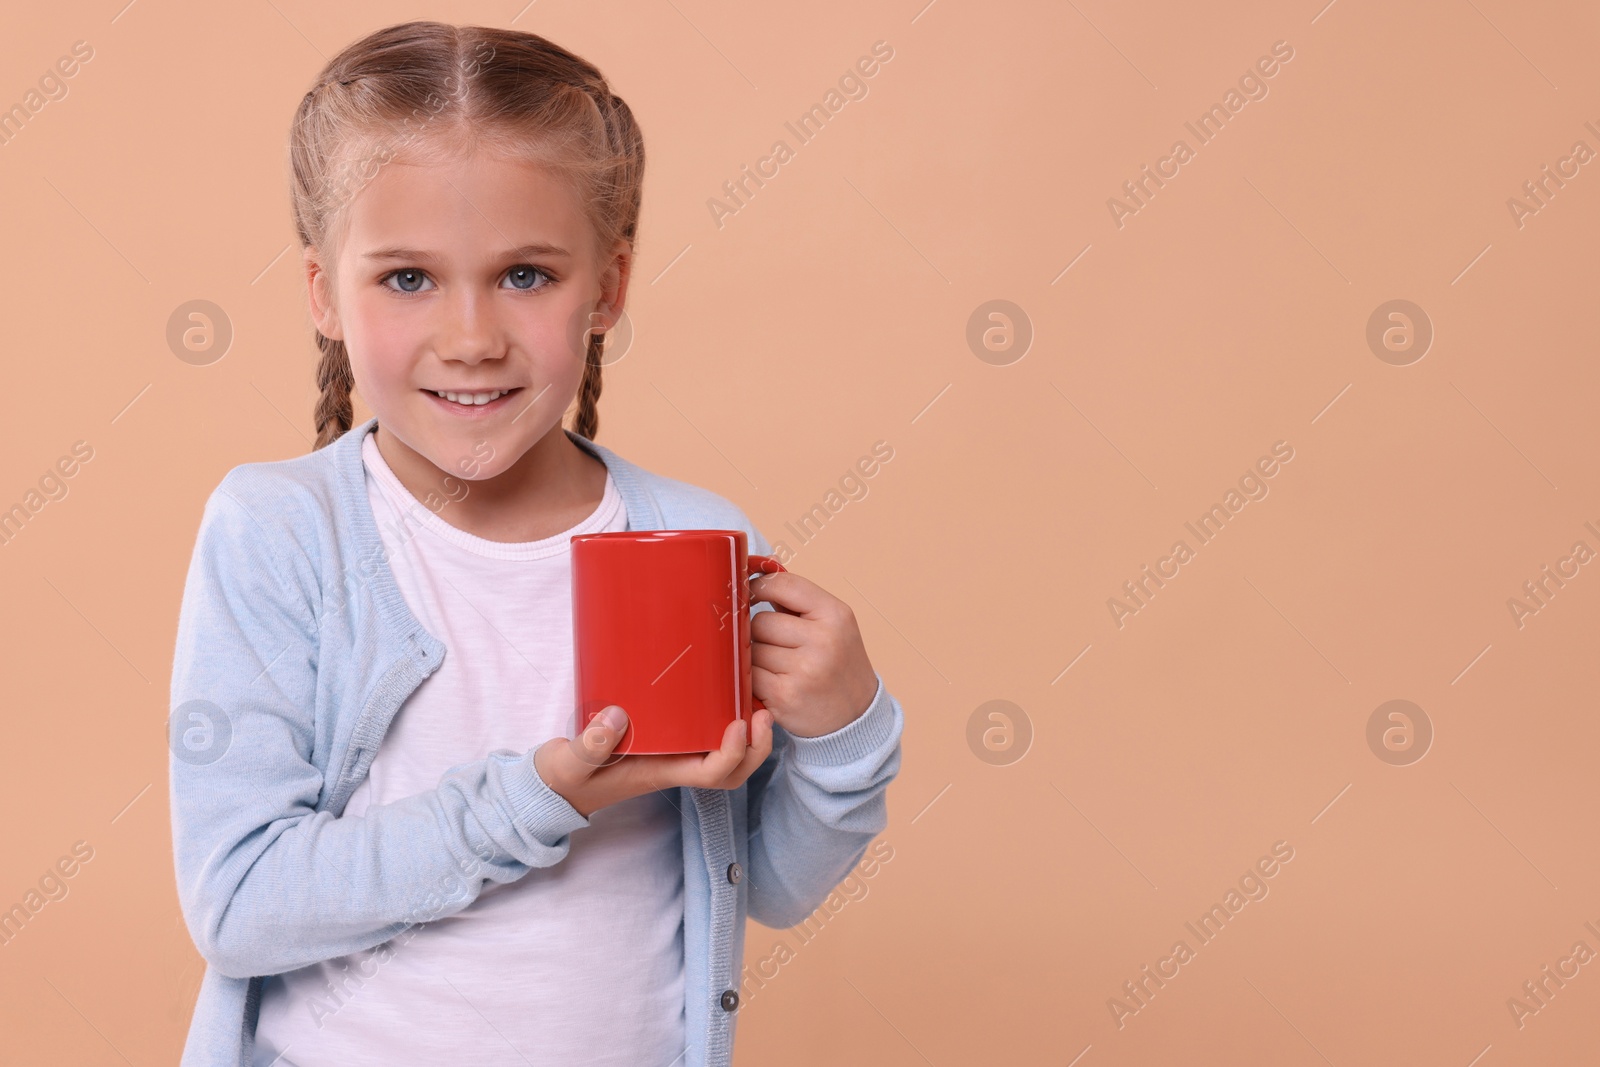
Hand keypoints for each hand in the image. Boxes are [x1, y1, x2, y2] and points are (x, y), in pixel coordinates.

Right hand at [533, 704, 773, 818]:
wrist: (555, 784)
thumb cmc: (565, 777)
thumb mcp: (569, 762)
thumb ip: (588, 745)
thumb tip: (615, 718)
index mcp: (661, 773)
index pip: (712, 774)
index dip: (732, 753)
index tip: (736, 722)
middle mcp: (675, 765)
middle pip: (732, 771)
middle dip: (755, 747)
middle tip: (762, 711)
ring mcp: (673, 754)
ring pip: (727, 755)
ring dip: (749, 734)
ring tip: (755, 698)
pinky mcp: (667, 738)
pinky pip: (708, 735)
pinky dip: (726, 717)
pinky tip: (727, 688)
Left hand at [748, 569, 879, 738]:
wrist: (855, 717)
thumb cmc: (837, 663)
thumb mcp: (831, 624)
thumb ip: (795, 598)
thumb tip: (759, 566)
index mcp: (835, 614)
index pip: (783, 584)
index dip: (758, 586)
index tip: (749, 594)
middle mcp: (823, 640)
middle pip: (760, 621)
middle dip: (759, 632)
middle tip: (775, 645)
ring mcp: (804, 670)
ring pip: (752, 649)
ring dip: (754, 657)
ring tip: (776, 666)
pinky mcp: (785, 695)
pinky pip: (748, 675)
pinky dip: (752, 678)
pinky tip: (770, 682)